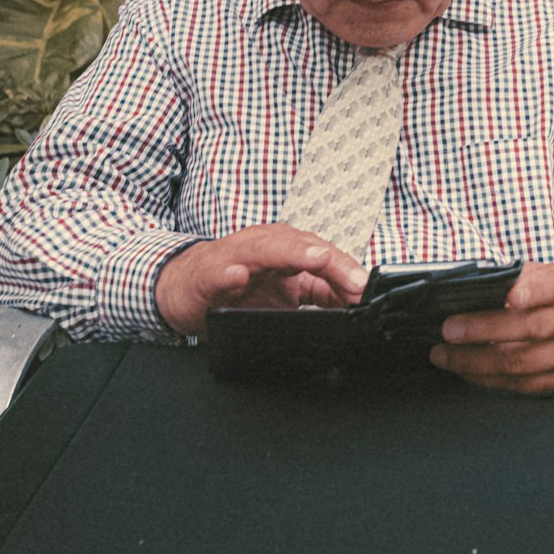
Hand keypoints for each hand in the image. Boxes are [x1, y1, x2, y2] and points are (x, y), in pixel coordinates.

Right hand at [156, 224, 368, 336]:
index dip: (348, 272)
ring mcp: (235, 258)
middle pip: (303, 246)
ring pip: (265, 249)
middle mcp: (265, 247)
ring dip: (291, 252)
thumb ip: (323, 296)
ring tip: (315, 258)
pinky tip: (238, 276)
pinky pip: (218, 272)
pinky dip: (229, 273)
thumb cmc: (237, 288)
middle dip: (332, 261)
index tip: (369, 290)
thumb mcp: (288, 295)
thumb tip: (358, 306)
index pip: (324, 257)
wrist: (185, 287)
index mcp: (287, 251)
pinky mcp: (207, 275)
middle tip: (355, 279)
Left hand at [429, 262, 553, 395]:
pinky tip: (467, 371)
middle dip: (482, 331)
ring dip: (475, 362)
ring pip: (520, 365)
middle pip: (528, 330)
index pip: (552, 287)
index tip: (510, 294)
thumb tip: (477, 282)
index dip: (531, 291)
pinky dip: (490, 380)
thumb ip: (524, 277)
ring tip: (444, 355)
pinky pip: (522, 386)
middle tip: (447, 330)